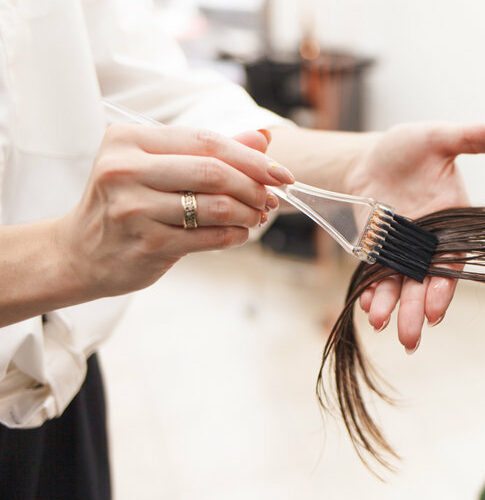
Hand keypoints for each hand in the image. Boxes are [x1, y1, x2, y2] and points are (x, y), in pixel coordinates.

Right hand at [55, 125, 291, 298]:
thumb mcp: (157, 166)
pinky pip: (208, 237)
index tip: (281, 172)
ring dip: (248, 213)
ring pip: (215, 207)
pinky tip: (240, 233)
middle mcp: (125, 170)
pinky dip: (235, 235)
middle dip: (254, 186)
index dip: (251, 157)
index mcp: (128, 141)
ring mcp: (133, 209)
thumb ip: (208, 151)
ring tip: (257, 215)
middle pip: (213, 172)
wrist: (79, 253)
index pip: (205, 141)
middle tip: (271, 198)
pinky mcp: (146, 244)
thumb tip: (263, 138)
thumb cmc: (125, 202)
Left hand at [345, 121, 484, 352]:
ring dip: (391, 308)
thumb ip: (476, 137)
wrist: (372, 158)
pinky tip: (367, 307)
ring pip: (399, 287)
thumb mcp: (440, 137)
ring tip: (378, 325)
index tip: (434, 311)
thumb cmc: (410, 147)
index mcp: (452, 226)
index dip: (443, 287)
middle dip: (416, 311)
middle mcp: (429, 245)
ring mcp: (402, 252)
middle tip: (409, 339)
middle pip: (424, 284)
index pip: (451, 262)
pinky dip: (371, 294)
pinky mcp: (377, 255)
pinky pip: (377, 279)